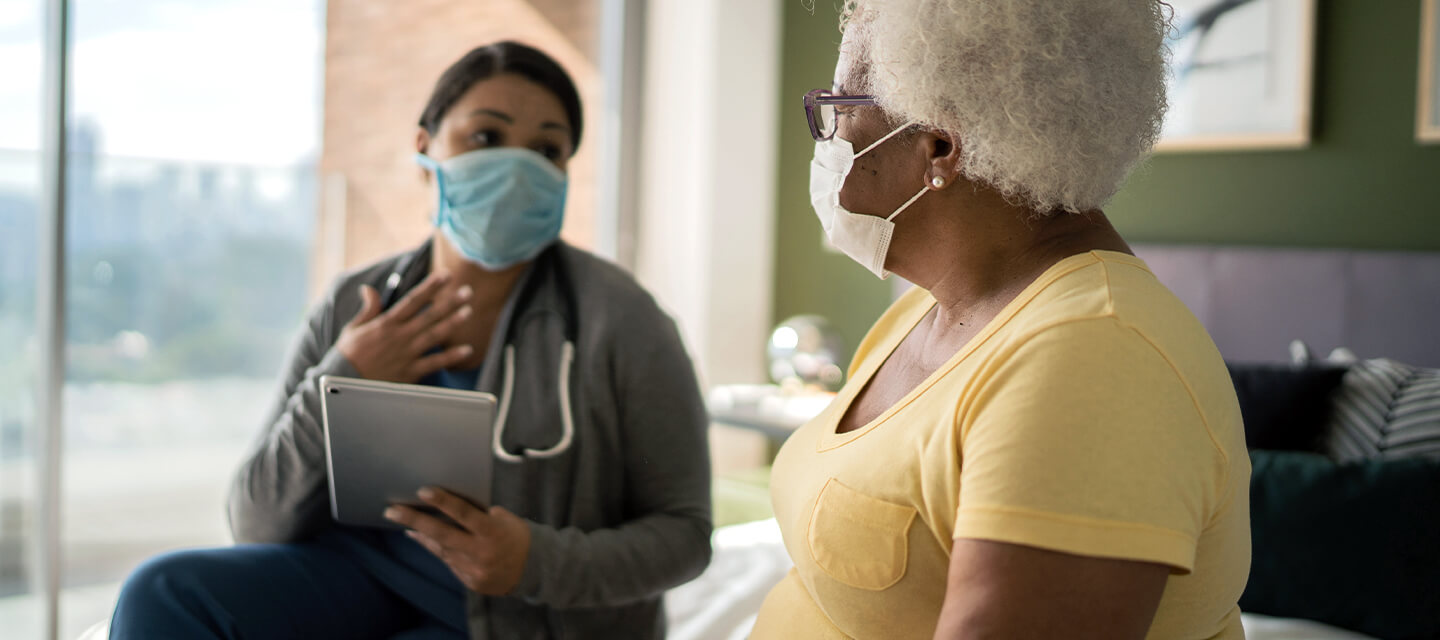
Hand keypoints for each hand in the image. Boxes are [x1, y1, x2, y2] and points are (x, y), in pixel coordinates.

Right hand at [335, 272, 474, 382]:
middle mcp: (399, 336)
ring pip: (434, 335)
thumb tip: (368, 288)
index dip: (431, 287)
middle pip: (429, 316)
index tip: (446, 275)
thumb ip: (367, 309)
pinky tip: (467, 350)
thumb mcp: (353, 328)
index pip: (413, 300)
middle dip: (449, 302)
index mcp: (386, 323)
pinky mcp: (409, 372)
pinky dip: (451, 357)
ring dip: (453, 323)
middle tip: (467, 291)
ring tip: (468, 311)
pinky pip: (434, 363)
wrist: (343, 383)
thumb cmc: (348, 355)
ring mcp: (406, 354)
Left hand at [384, 488, 532, 595]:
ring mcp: (474, 569)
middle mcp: (482, 551)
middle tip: (392, 510)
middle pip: (443, 534)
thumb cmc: (516, 535)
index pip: (464, 514)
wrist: (533, 569)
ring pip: (440, 549)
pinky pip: (447, 562)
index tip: (423, 491)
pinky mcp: (470, 581)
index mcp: (493, 531)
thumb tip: (449, 504)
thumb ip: (479, 514)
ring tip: (400, 520)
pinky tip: (420, 538)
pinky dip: (433, 548)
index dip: (443, 502)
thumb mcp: (505, 518)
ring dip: (419, 534)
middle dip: (415, 521)